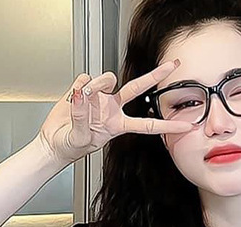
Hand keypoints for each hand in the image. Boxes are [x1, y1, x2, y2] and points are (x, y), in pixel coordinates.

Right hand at [37, 61, 193, 164]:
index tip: (186, 126)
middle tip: (172, 65)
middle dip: (155, 76)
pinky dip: (79, 85)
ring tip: (83, 97)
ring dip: (97, 84)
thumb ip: (82, 116)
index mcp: (117, 125)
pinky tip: (74, 95)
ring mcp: (99, 97)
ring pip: (107, 79)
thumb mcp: (80, 138)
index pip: (147, 125)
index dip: (167, 125)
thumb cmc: (71, 147)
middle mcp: (112, 108)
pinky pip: (85, 78)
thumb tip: (83, 94)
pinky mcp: (84, 88)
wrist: (53, 143)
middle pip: (137, 88)